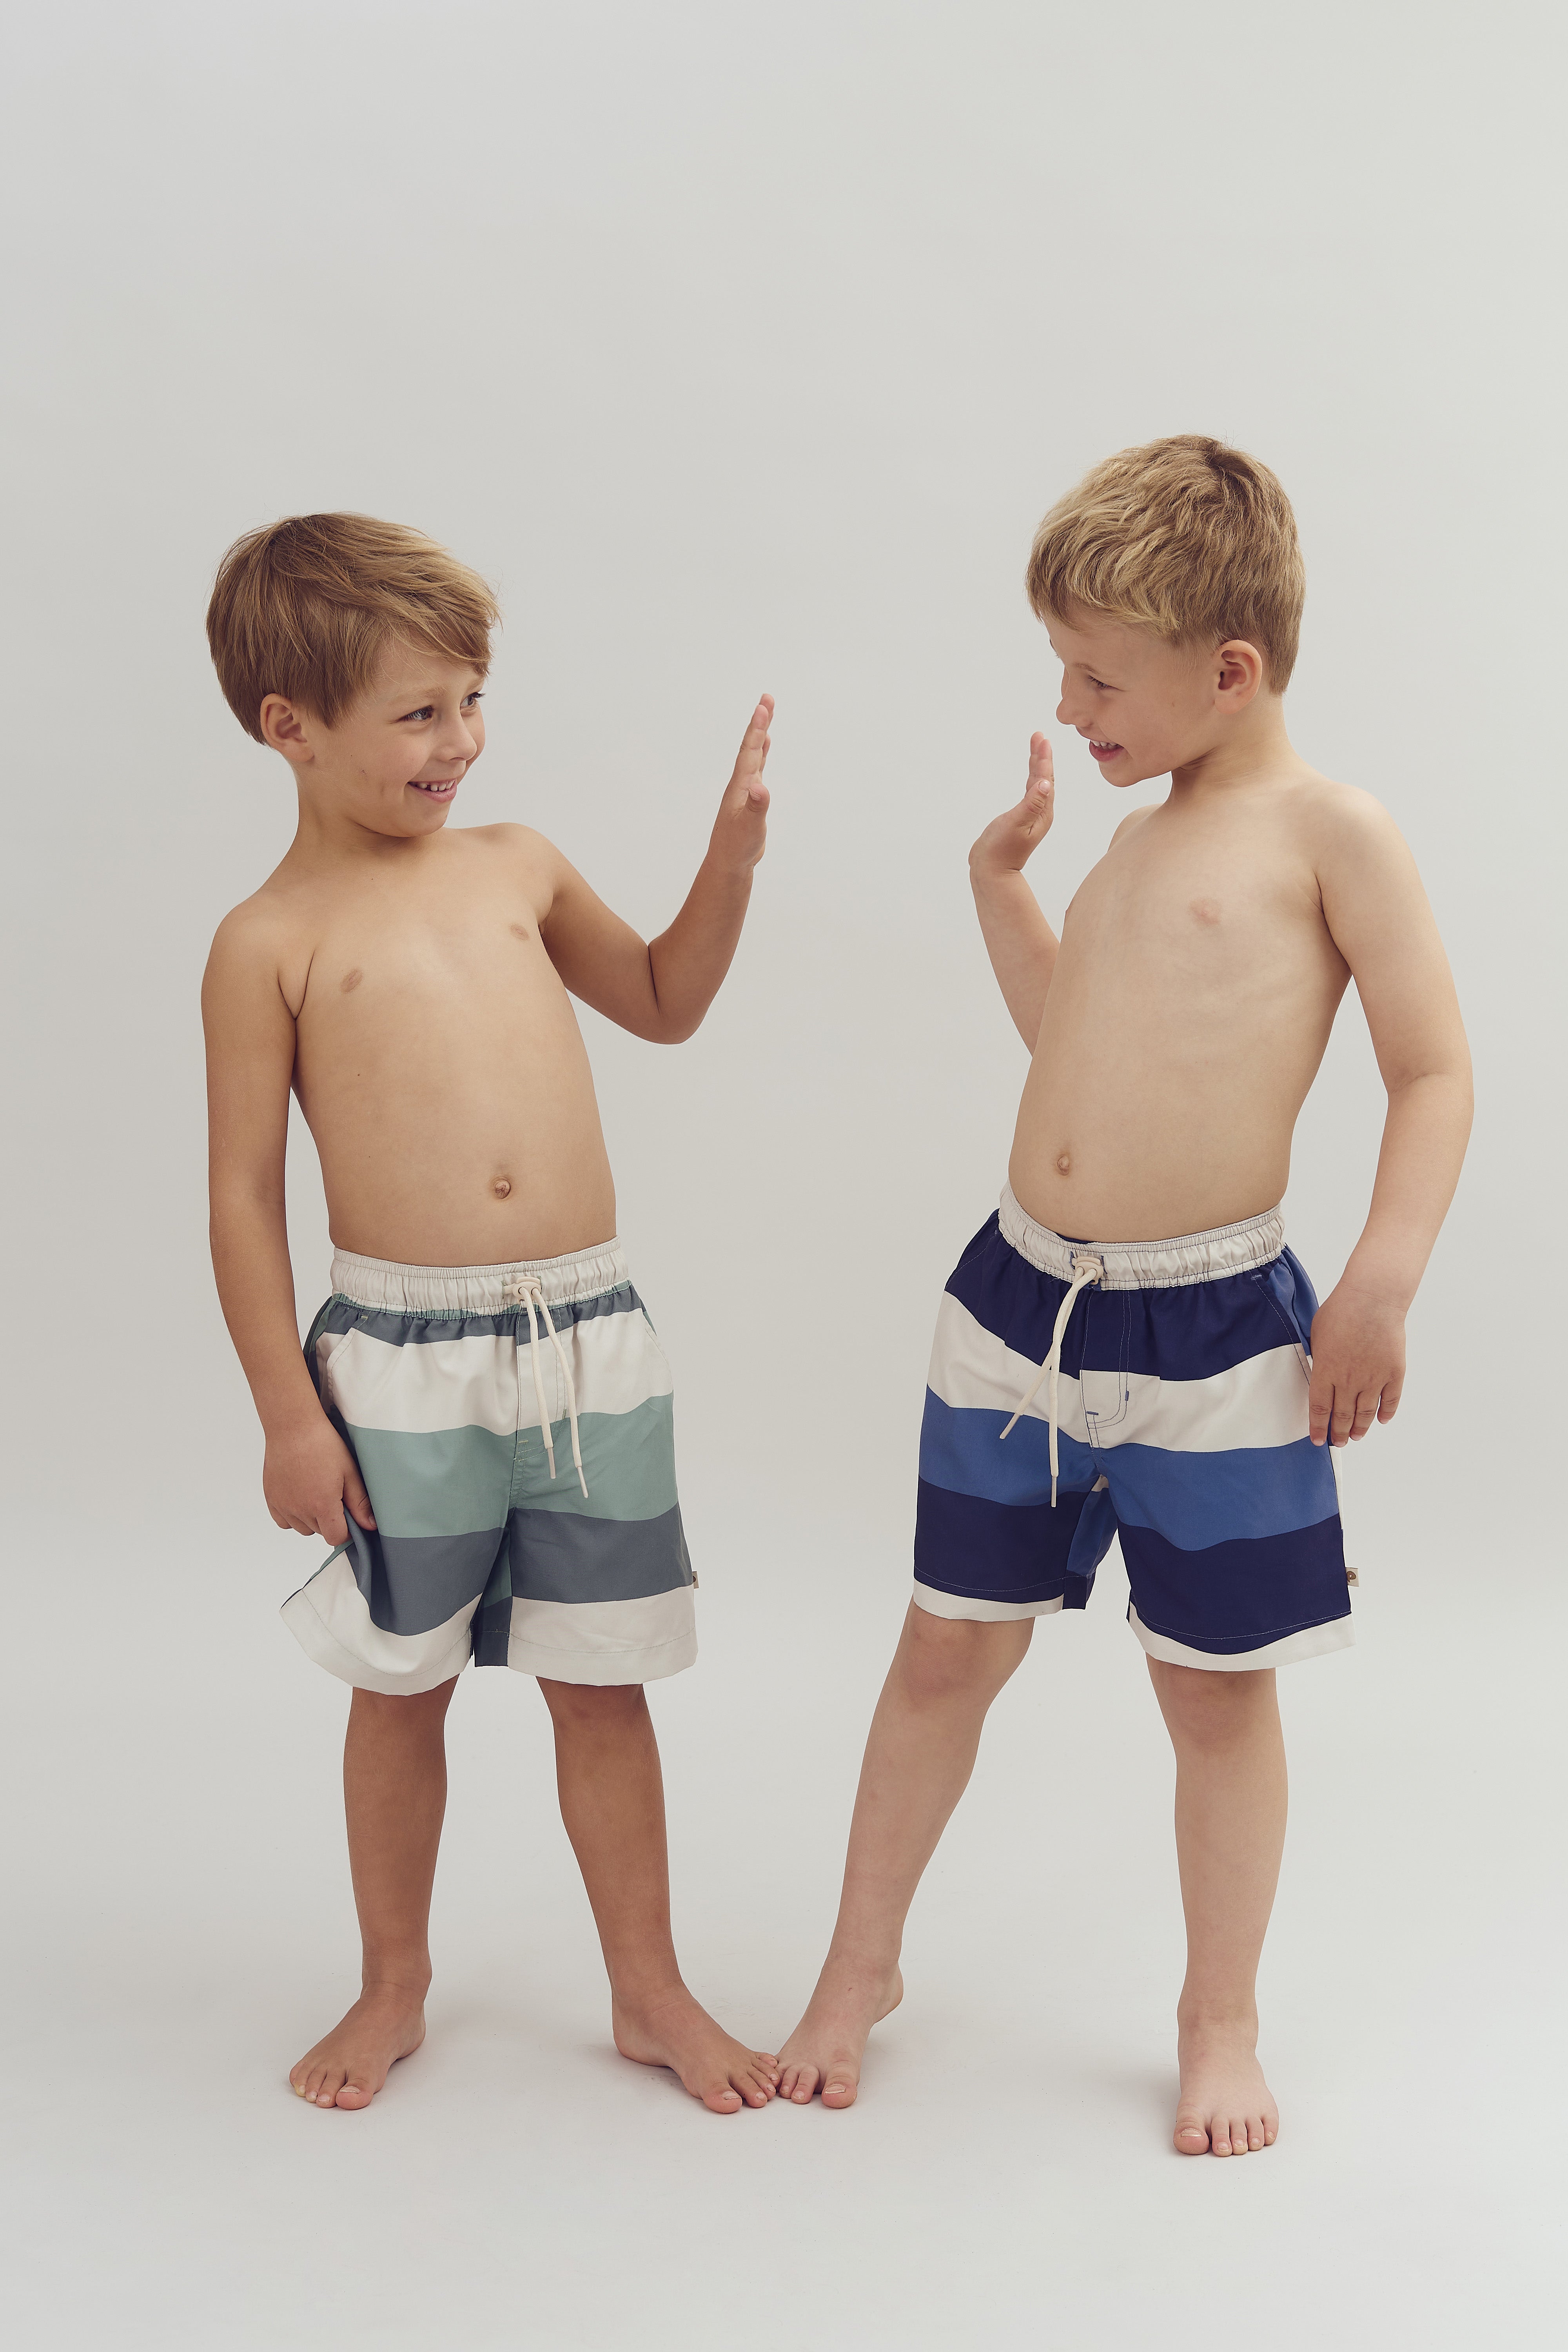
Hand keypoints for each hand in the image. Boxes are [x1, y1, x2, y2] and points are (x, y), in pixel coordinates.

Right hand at [263, 1412, 376, 1541]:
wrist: (292, 1427)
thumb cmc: (323, 1444)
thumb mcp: (349, 1472)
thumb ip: (360, 1503)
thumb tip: (370, 1525)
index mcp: (322, 1505)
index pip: (336, 1538)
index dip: (346, 1530)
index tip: (348, 1514)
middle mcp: (299, 1510)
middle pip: (320, 1532)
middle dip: (330, 1519)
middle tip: (333, 1494)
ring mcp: (282, 1506)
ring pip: (301, 1528)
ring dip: (311, 1518)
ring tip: (316, 1491)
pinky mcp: (271, 1499)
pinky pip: (283, 1521)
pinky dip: (292, 1515)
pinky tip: (300, 1495)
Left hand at [709, 695, 772, 870]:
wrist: (728, 862)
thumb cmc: (738, 847)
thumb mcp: (750, 829)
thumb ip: (756, 808)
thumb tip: (760, 788)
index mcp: (741, 787)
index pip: (749, 752)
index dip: (756, 730)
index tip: (763, 706)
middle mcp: (741, 783)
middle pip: (750, 746)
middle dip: (759, 723)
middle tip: (767, 698)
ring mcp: (745, 789)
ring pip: (753, 754)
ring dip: (760, 734)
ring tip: (766, 713)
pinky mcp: (751, 797)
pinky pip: (757, 766)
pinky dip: (762, 752)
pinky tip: (764, 746)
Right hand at [970, 733, 1054, 876]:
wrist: (991, 872)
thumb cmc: (1000, 850)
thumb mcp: (1015, 824)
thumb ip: (1031, 803)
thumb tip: (1045, 783)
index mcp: (1042, 813)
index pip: (1045, 779)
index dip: (1043, 758)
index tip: (1042, 738)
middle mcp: (1040, 813)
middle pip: (1044, 778)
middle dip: (1042, 756)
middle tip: (1039, 735)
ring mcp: (1031, 816)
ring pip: (1037, 784)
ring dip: (1037, 764)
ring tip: (1036, 746)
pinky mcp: (1020, 819)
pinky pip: (1030, 792)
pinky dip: (1031, 778)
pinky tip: (1030, 774)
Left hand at [1307, 1282, 1406, 1445]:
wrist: (1373, 1299)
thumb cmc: (1342, 1310)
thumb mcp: (1317, 1334)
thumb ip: (1319, 1357)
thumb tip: (1320, 1370)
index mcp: (1326, 1371)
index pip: (1320, 1408)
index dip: (1318, 1427)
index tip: (1318, 1439)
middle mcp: (1349, 1380)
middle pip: (1343, 1415)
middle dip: (1339, 1433)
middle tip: (1338, 1442)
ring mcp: (1374, 1378)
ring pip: (1365, 1413)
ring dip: (1360, 1428)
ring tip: (1356, 1437)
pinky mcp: (1394, 1373)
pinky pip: (1390, 1400)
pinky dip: (1386, 1413)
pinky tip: (1381, 1420)